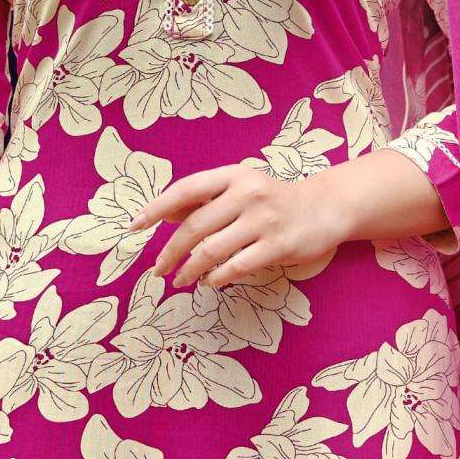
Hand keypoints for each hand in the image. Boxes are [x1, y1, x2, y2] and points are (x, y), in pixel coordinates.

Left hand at [140, 161, 348, 289]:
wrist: (325, 208)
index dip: (155, 209)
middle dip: (170, 252)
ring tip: (180, 280)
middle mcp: (247, 194)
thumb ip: (204, 201)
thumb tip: (162, 215)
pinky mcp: (278, 246)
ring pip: (212, 250)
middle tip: (158, 270)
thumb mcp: (239, 190)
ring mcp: (264, 220)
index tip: (134, 227)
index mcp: (233, 176)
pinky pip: (235, 267)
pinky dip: (216, 278)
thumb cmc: (274, 201)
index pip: (185, 190)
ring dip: (189, 270)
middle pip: (194, 226)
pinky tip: (209, 282)